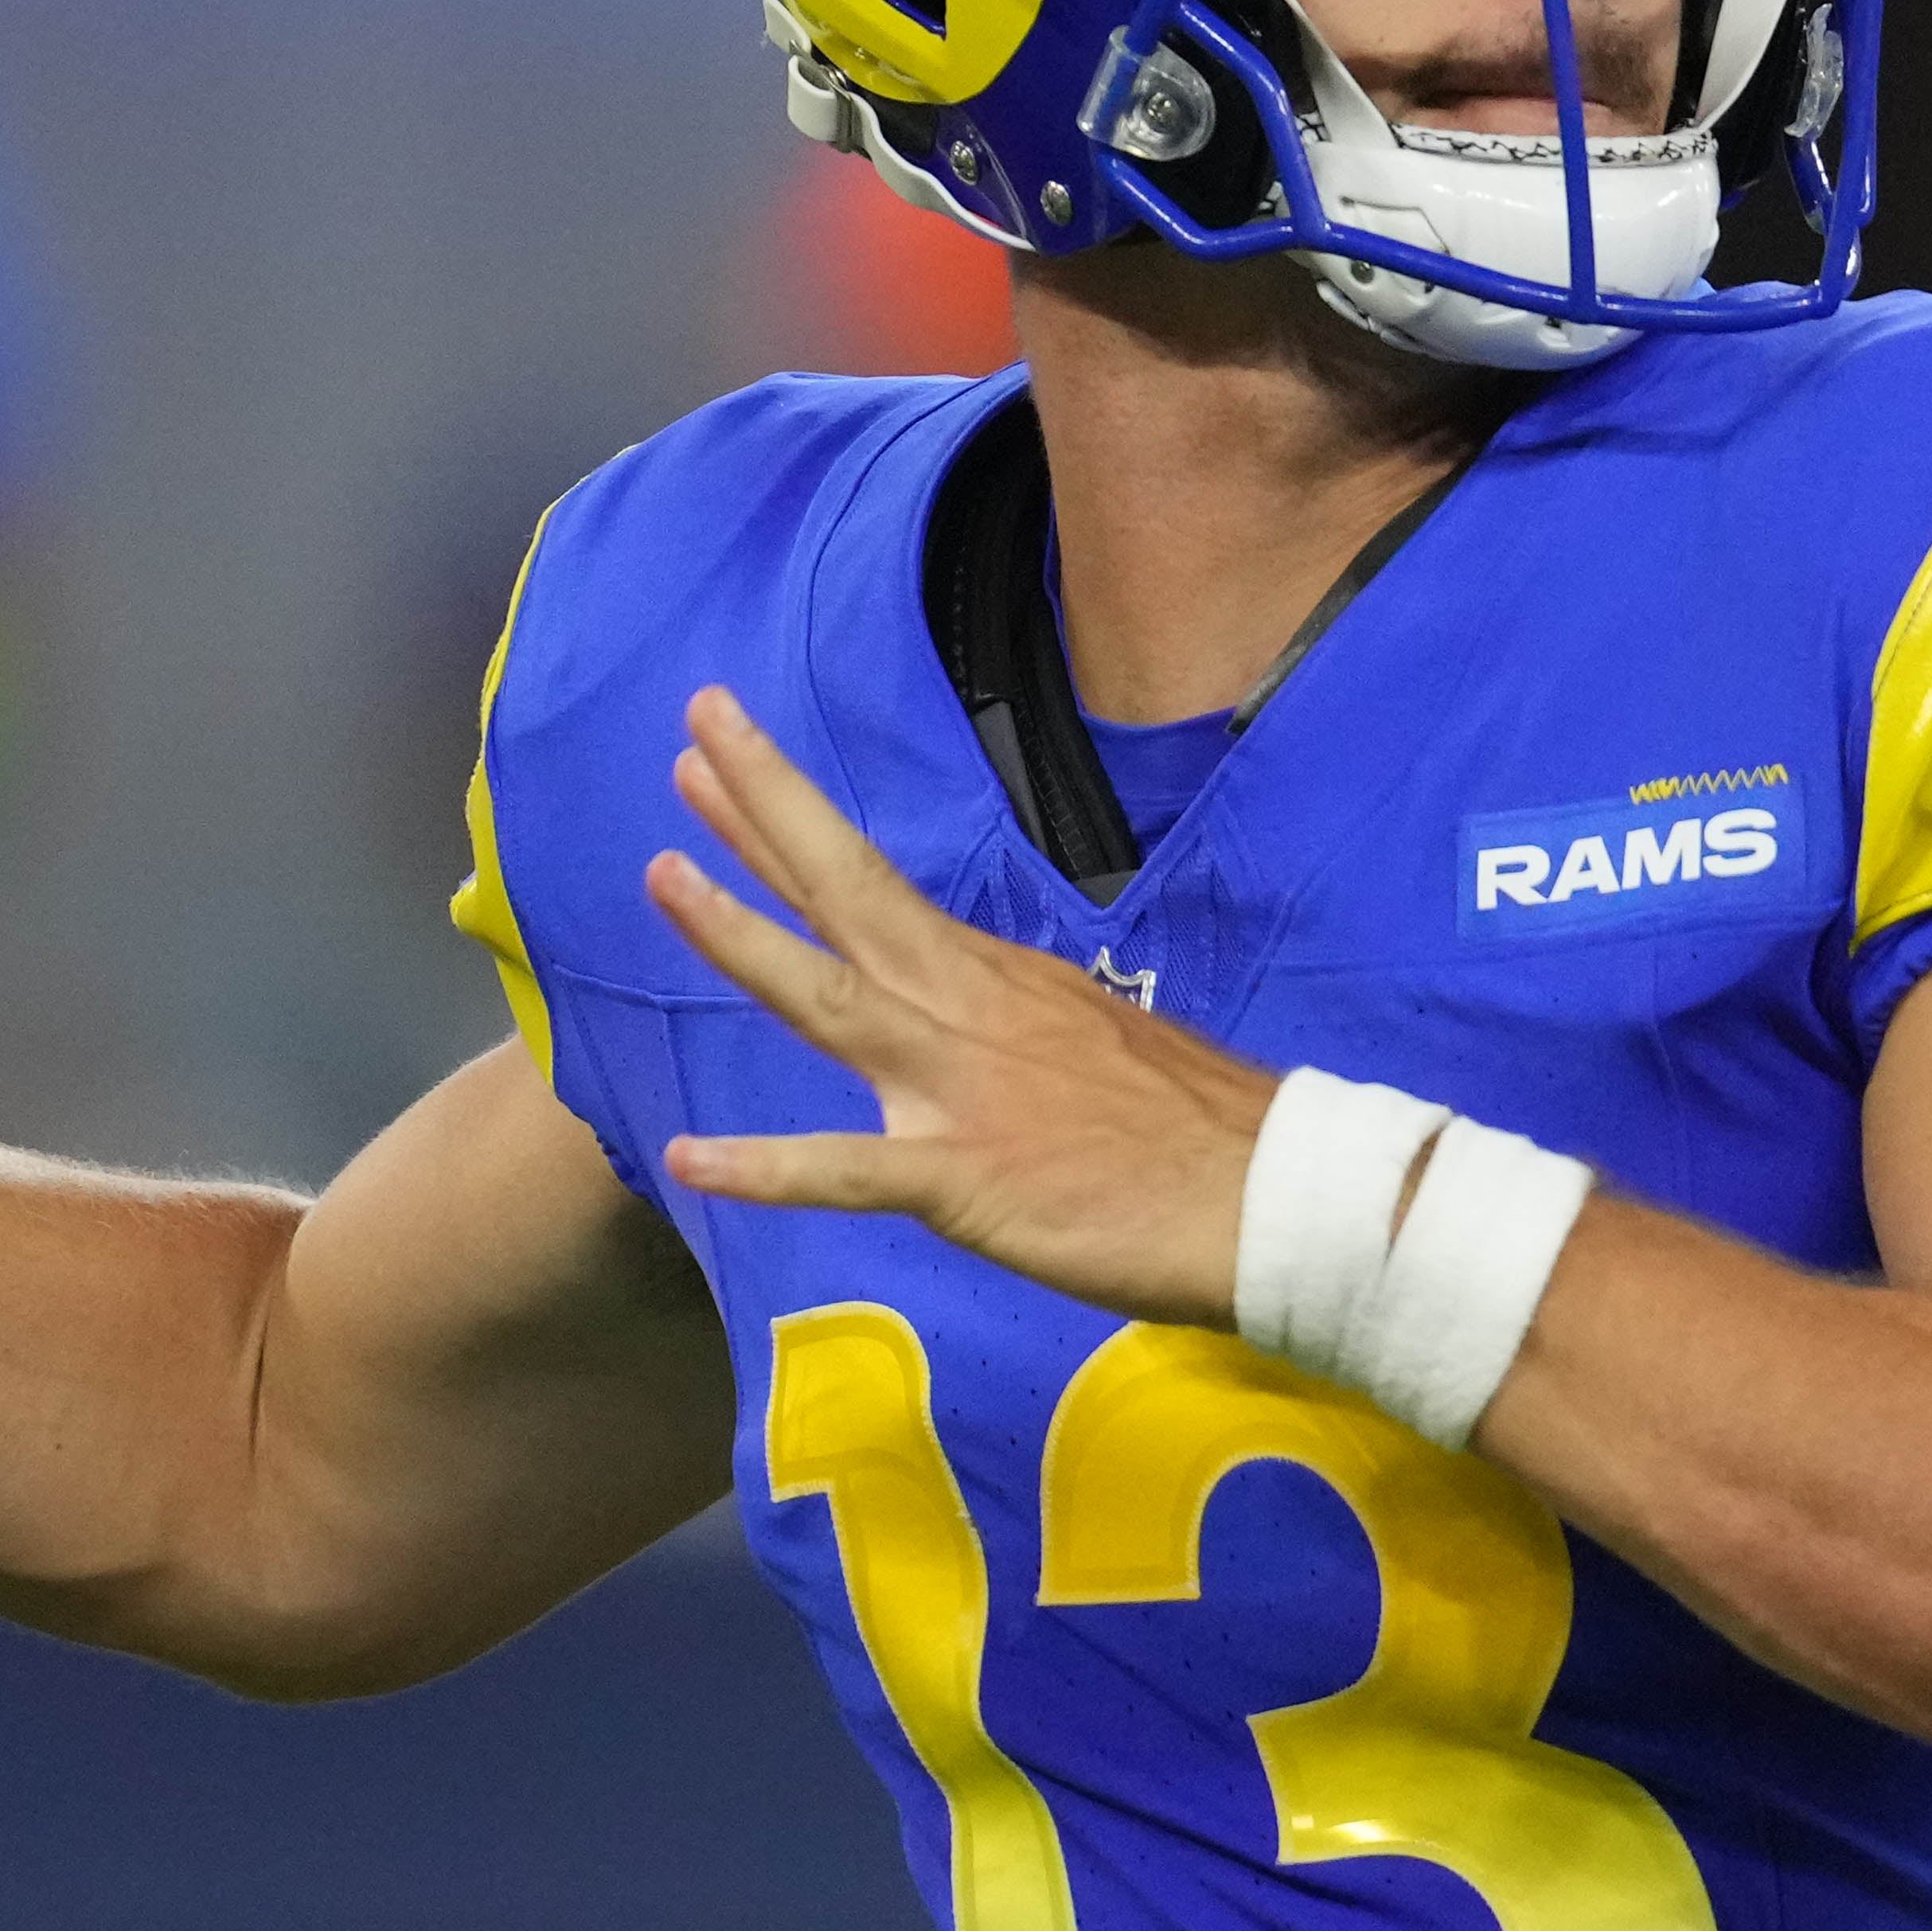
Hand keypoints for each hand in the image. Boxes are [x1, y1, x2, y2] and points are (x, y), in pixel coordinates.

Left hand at [642, 687, 1272, 1325]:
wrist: (1270, 1196)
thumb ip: (1016, 1028)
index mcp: (995, 979)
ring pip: (829, 997)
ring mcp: (959, 1088)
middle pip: (846, 892)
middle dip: (762, 811)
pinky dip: (767, 1168)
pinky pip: (849, 1171)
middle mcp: (965, 1009)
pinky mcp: (965, 1179)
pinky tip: (689, 1160)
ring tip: (661, 875)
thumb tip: (977, 1024)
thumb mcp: (1093, 1041)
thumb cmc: (1194, 1131)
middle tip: (688, 734)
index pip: (872, 883)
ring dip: (742, 935)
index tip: (724, 753)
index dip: (791, 818)